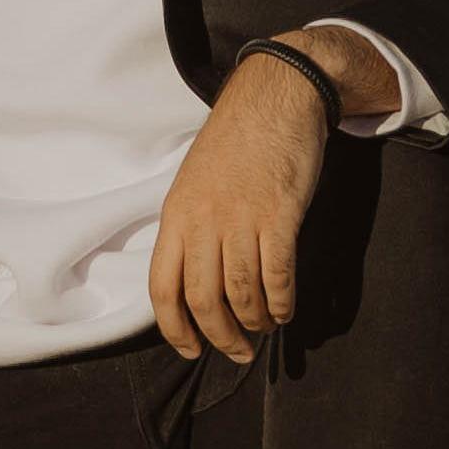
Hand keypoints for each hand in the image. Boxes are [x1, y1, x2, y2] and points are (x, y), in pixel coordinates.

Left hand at [147, 63, 327, 360]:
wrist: (276, 96)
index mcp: (177, 215)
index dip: (176, 328)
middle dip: (221, 337)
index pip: (163, 288)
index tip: (191, 349)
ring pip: (242, 293)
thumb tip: (195, 277)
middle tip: (237, 351)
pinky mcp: (280, 215)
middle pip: (204, 300)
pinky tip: (285, 311)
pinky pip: (277, 275)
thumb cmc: (236, 141)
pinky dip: (281, 302)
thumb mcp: (195, 182)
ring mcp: (241, 218)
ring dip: (255, 321)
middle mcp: (204, 221)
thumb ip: (192, 227)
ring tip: (264, 328)